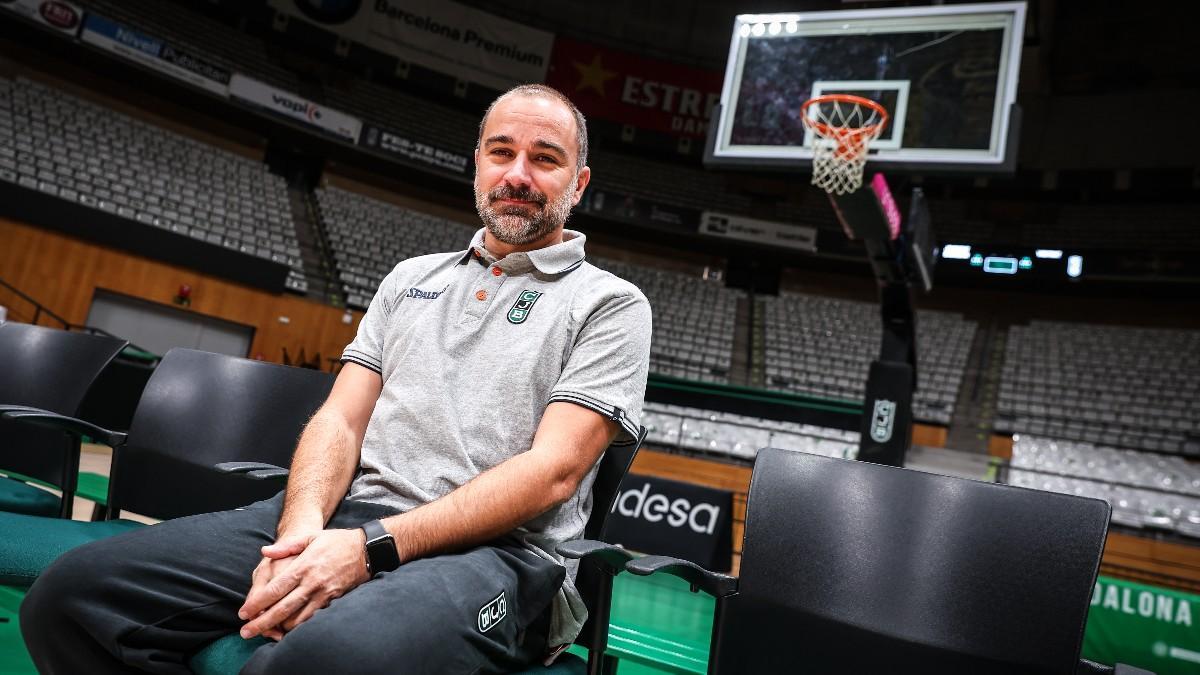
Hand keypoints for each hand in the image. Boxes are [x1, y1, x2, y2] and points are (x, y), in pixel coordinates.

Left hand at [238, 528, 369, 639]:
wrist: (366, 550)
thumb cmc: (336, 541)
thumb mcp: (311, 537)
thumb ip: (286, 546)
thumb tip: (265, 551)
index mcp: (304, 566)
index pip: (276, 589)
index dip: (258, 603)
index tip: (244, 612)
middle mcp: (312, 582)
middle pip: (282, 609)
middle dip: (262, 623)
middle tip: (246, 632)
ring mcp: (323, 594)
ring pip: (297, 619)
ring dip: (279, 627)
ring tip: (265, 632)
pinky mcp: (332, 601)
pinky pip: (312, 619)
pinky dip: (298, 626)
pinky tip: (288, 629)